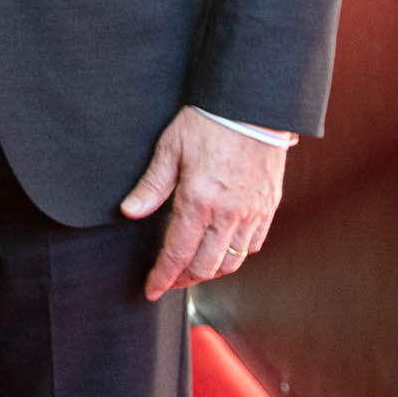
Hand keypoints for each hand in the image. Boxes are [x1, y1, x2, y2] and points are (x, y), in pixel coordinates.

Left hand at [120, 106, 288, 299]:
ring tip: (193, 269)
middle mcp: (227, 214)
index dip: (162, 277)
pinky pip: (253, 245)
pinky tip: (222, 249)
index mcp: (198, 200)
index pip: (176, 253)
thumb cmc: (207, 122)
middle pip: (205, 267)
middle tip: (169, 280)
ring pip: (231, 262)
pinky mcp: (268, 207)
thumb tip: (129, 212)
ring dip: (210, 272)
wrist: (252, 106)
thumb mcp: (170, 148)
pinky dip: (236, 255)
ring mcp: (251, 213)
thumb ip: (151, 185)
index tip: (152, 290)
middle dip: (184, 279)